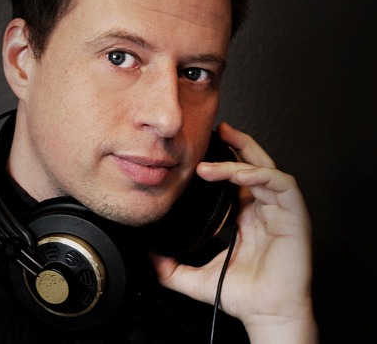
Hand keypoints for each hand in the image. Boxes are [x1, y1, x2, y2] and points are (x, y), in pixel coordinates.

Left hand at [150, 122, 317, 342]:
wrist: (265, 315)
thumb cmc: (242, 295)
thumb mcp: (197, 276)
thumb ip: (171, 266)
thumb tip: (148, 255)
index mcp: (245, 216)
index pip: (236, 178)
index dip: (222, 161)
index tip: (200, 151)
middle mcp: (263, 208)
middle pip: (254, 164)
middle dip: (238, 143)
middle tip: (218, 128)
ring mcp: (279, 210)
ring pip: (265, 168)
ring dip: (242, 156)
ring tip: (221, 144)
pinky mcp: (294, 216)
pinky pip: (280, 184)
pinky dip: (259, 174)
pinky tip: (239, 173)